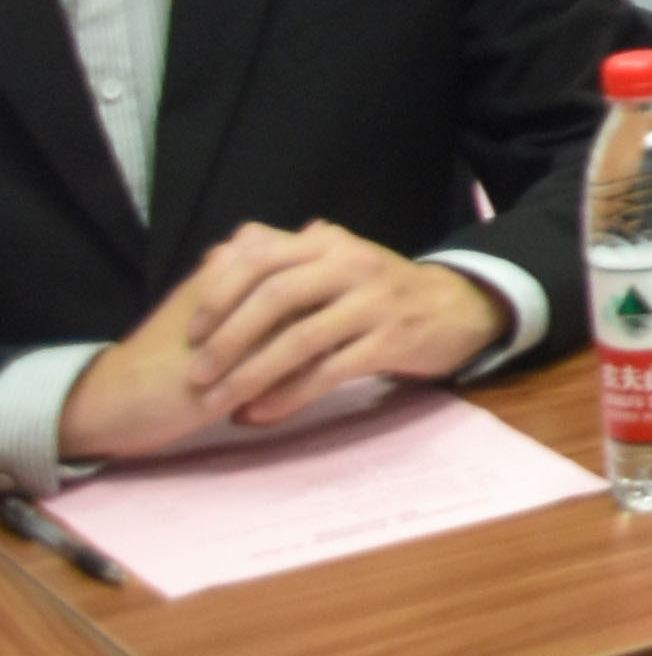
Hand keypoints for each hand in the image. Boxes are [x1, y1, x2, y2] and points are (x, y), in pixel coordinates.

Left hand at [163, 222, 505, 436]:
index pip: (262, 258)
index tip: (190, 331)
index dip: (220, 294)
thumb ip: (284, 259)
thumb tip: (219, 254)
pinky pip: (330, 371)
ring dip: (252, 374)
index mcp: (330, 243)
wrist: (457, 308)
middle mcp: (352, 264)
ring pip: (301, 338)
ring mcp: (376, 303)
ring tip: (218, 402)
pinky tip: (261, 413)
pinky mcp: (392, 341)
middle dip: (228, 338)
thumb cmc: (379, 292)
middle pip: (277, 297)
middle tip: (195, 375)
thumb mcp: (336, 261)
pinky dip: (289, 395)